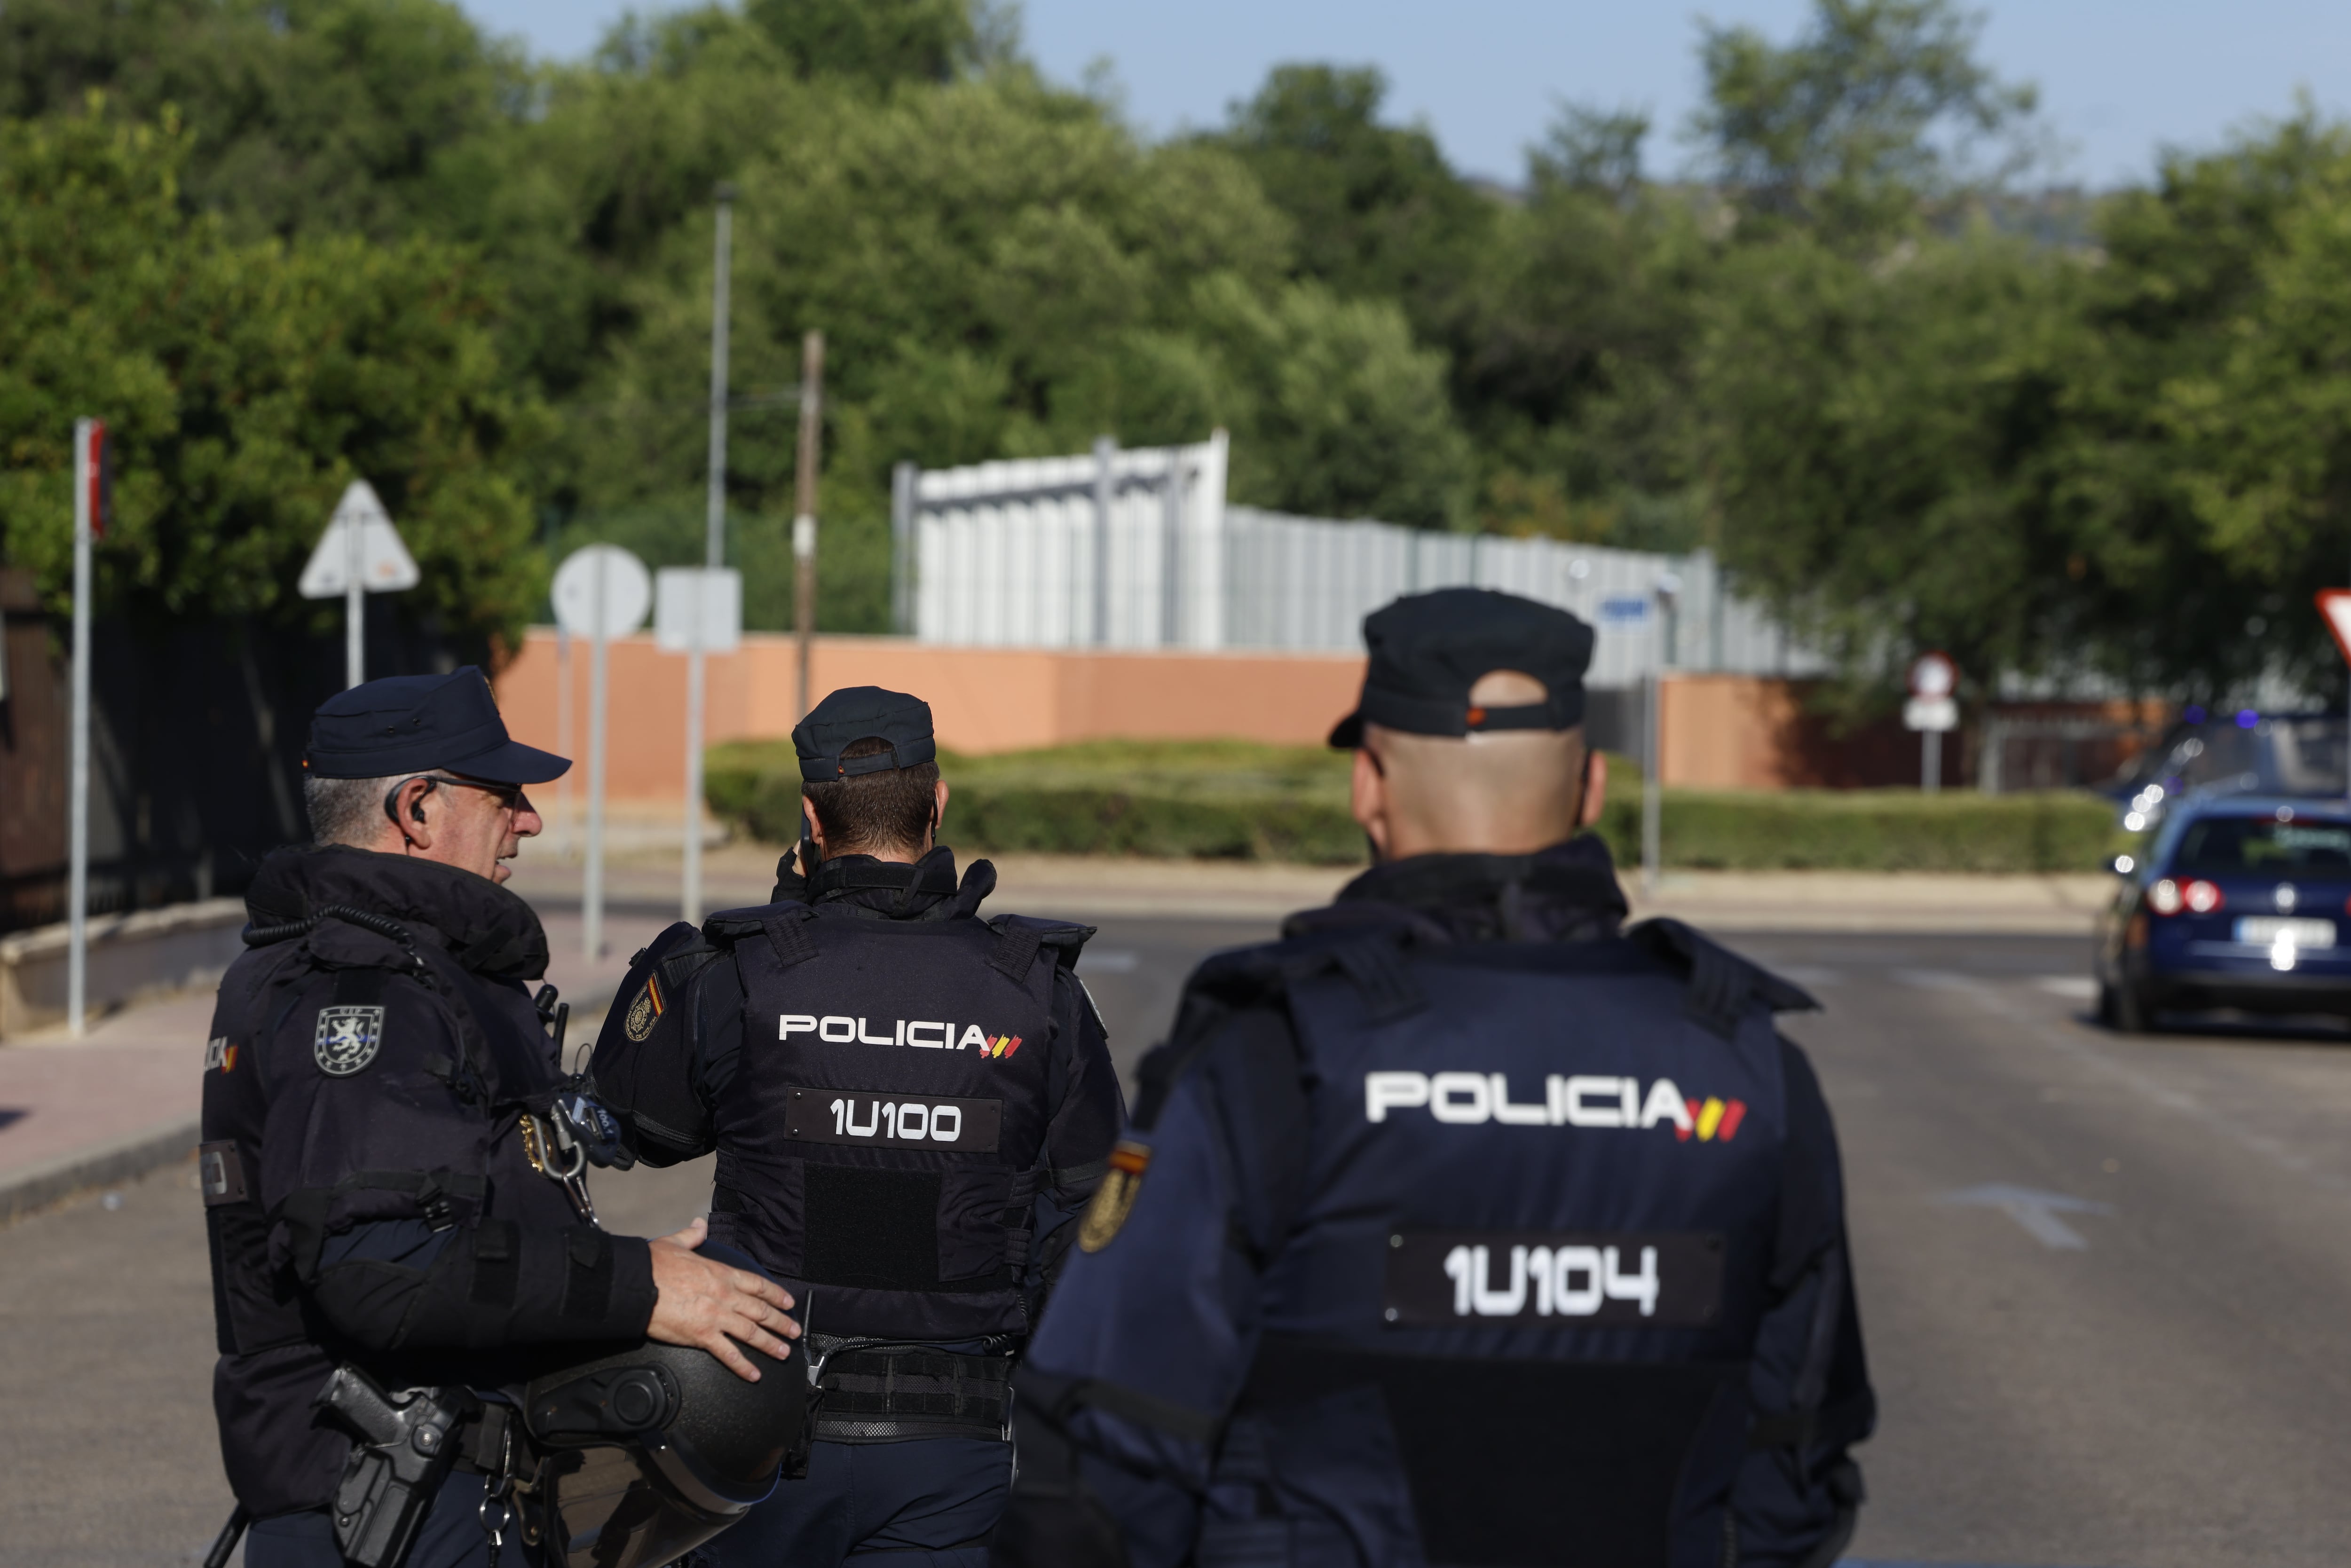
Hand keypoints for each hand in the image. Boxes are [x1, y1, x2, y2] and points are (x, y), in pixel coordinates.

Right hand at [646, 1217, 799, 1381]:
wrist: (637, 1285)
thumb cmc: (653, 1265)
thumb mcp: (675, 1243)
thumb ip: (692, 1236)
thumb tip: (699, 1225)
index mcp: (721, 1273)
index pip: (758, 1285)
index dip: (776, 1295)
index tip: (788, 1303)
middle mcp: (725, 1296)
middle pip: (761, 1311)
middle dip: (781, 1322)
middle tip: (794, 1332)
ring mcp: (716, 1317)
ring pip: (752, 1333)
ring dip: (770, 1344)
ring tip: (783, 1353)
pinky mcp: (702, 1336)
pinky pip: (728, 1354)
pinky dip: (743, 1366)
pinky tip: (754, 1375)